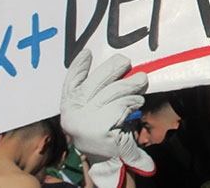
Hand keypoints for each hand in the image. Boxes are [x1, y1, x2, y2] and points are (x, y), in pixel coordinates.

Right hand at [61, 50, 154, 187]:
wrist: (109, 158)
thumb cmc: (106, 126)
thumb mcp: (97, 108)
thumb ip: (99, 90)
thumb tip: (117, 64)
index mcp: (69, 105)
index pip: (71, 82)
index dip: (78, 66)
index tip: (87, 52)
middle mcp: (72, 113)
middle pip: (95, 82)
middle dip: (113, 68)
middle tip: (127, 61)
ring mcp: (84, 121)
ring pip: (114, 92)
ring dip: (131, 85)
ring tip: (141, 82)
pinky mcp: (100, 128)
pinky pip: (122, 105)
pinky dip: (133, 101)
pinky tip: (137, 102)